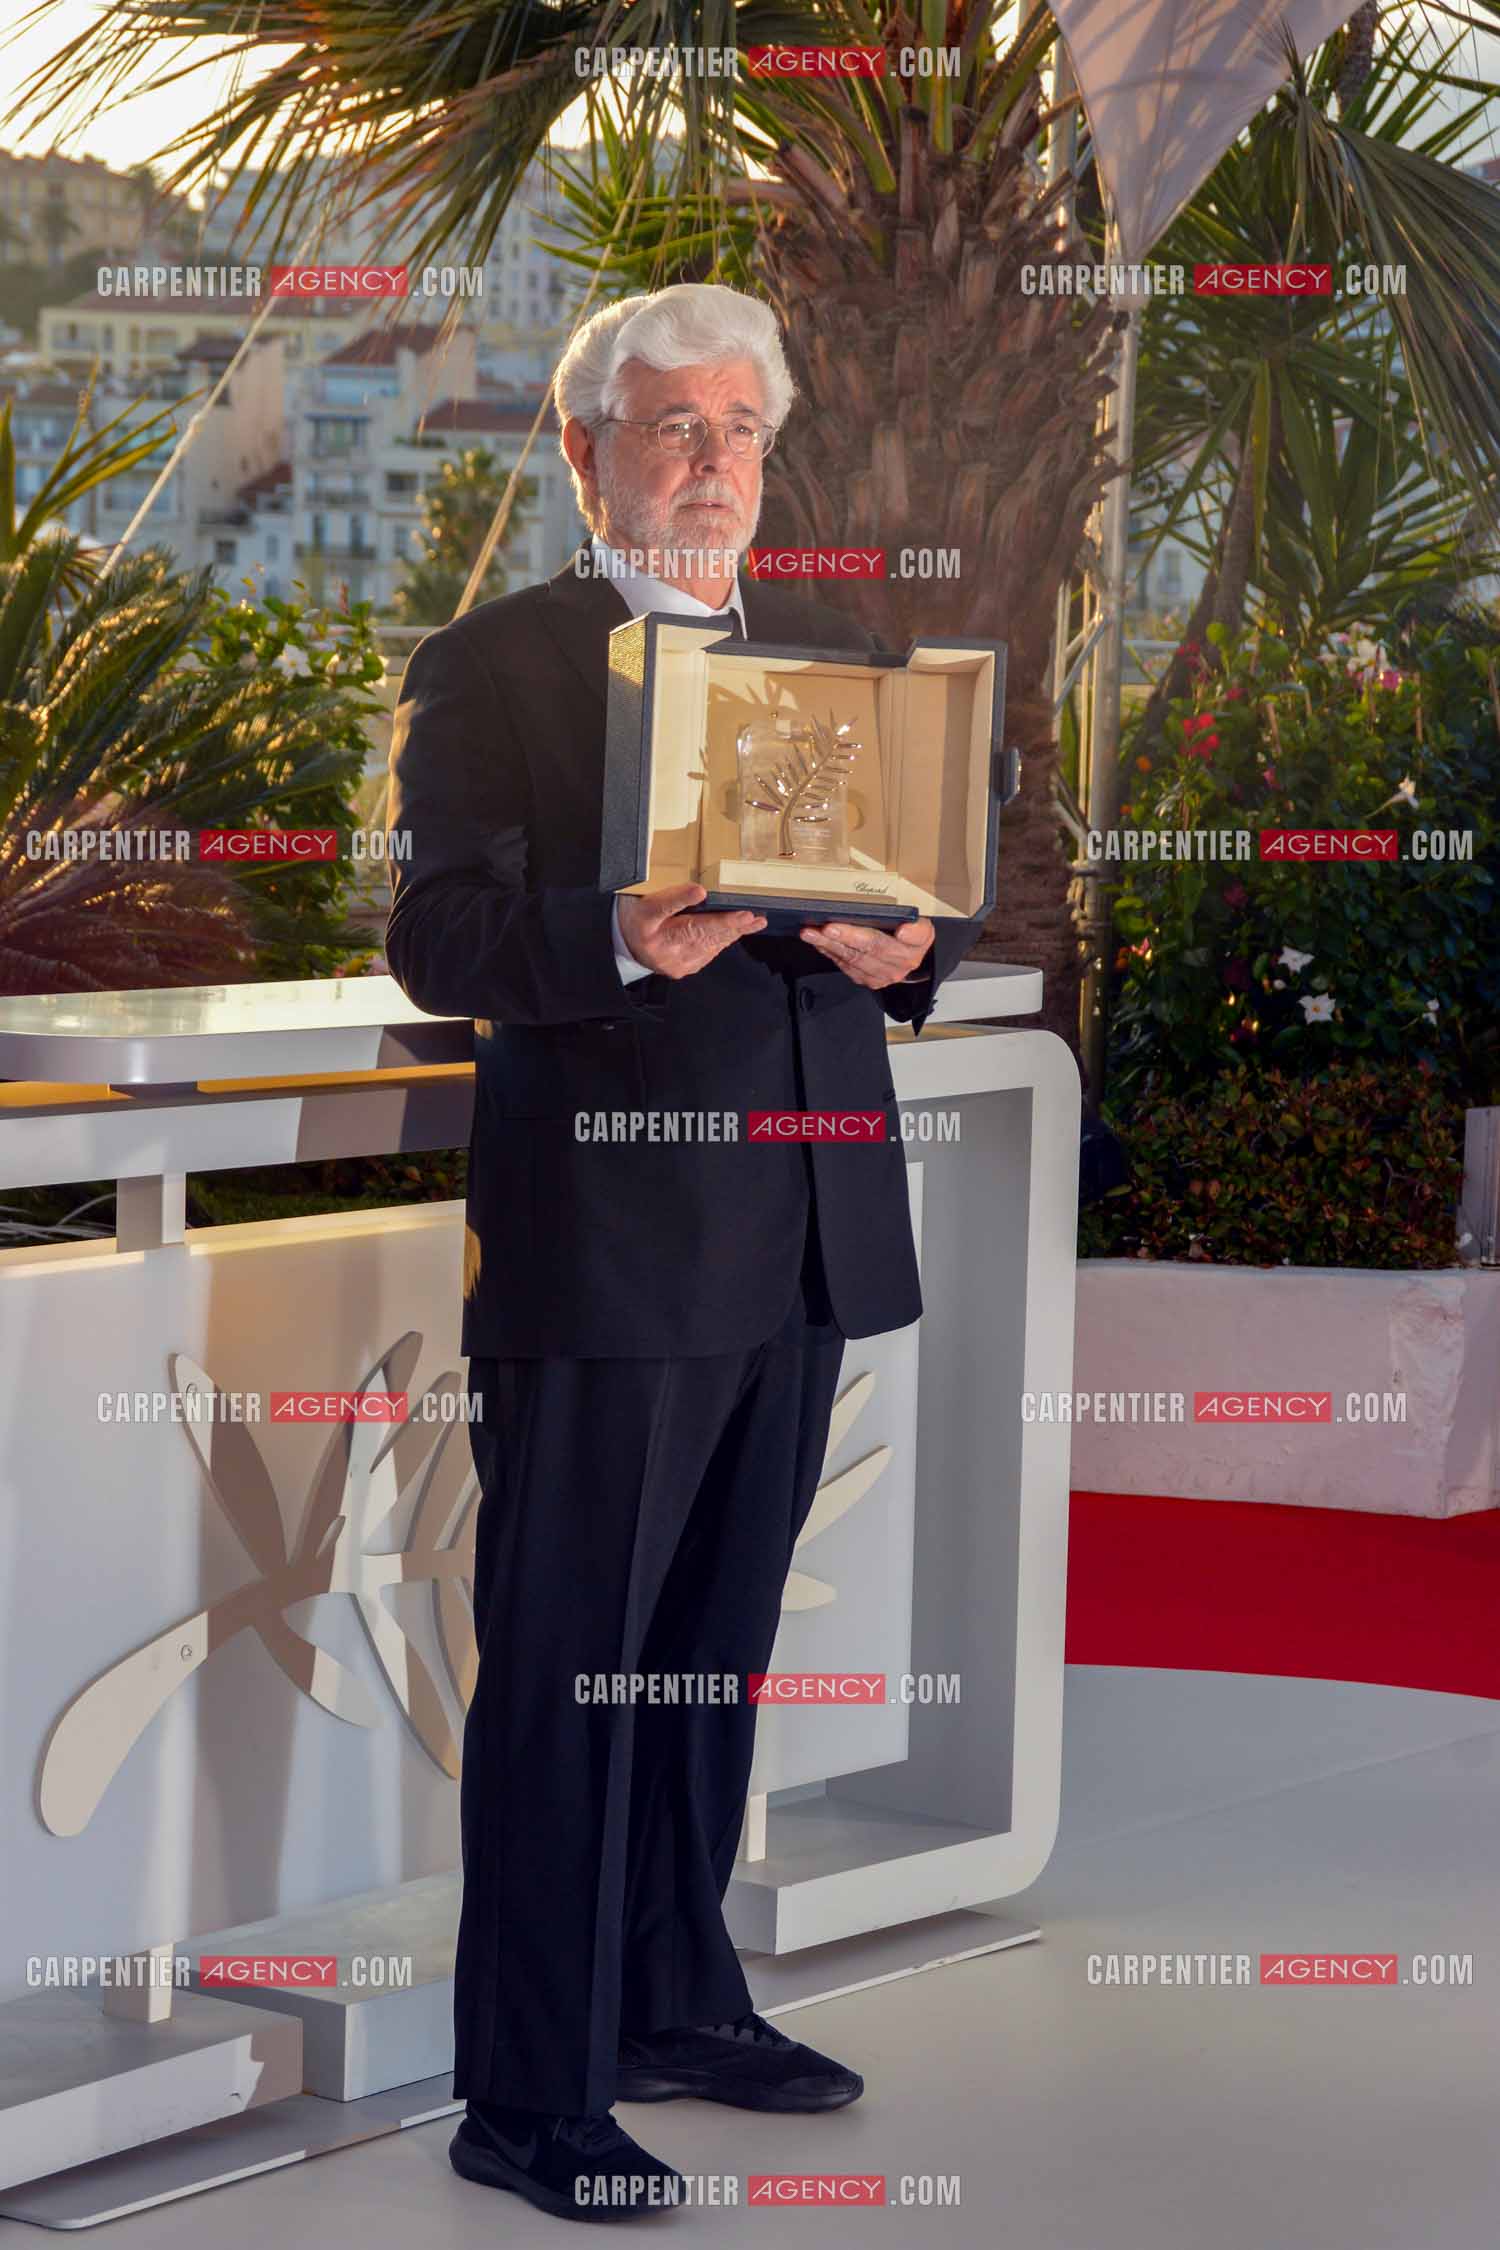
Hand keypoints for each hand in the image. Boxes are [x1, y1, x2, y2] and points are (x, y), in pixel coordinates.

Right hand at [615, 883, 766, 979]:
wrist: (627, 944)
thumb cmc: (638, 917)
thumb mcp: (647, 900)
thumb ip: (672, 896)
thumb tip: (700, 892)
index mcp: (646, 925)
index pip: (672, 913)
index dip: (694, 906)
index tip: (713, 899)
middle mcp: (661, 949)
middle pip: (699, 933)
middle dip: (728, 925)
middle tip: (752, 917)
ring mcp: (673, 963)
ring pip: (708, 945)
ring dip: (732, 933)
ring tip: (754, 922)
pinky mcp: (683, 969)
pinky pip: (708, 953)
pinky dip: (723, 941)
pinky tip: (736, 932)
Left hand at [799, 916, 934, 989]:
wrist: (907, 961)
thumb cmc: (908, 938)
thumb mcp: (920, 925)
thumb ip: (916, 926)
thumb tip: (905, 928)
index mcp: (918, 944)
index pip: (915, 937)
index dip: (908, 935)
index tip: (902, 932)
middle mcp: (902, 963)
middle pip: (874, 948)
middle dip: (848, 937)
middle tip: (828, 928)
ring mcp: (883, 975)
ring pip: (854, 958)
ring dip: (829, 945)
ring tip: (811, 933)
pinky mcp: (868, 980)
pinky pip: (845, 965)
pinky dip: (829, 951)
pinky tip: (817, 942)